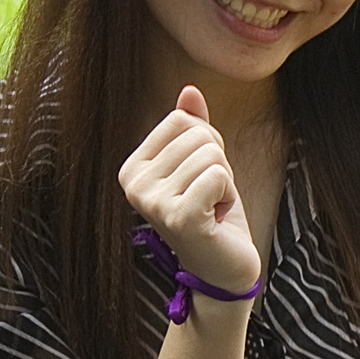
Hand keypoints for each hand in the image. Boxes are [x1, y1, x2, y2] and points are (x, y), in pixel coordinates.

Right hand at [118, 85, 261, 292]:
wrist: (222, 268)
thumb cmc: (212, 214)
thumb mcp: (202, 164)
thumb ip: (193, 127)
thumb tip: (189, 90)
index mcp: (132, 169)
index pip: (180, 120)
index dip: (206, 143)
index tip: (200, 178)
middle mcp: (133, 185)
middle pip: (198, 135)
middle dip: (218, 163)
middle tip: (209, 197)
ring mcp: (153, 202)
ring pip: (211, 154)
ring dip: (224, 182)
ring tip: (212, 209)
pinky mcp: (178, 217)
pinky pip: (219, 175)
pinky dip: (228, 195)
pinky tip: (216, 218)